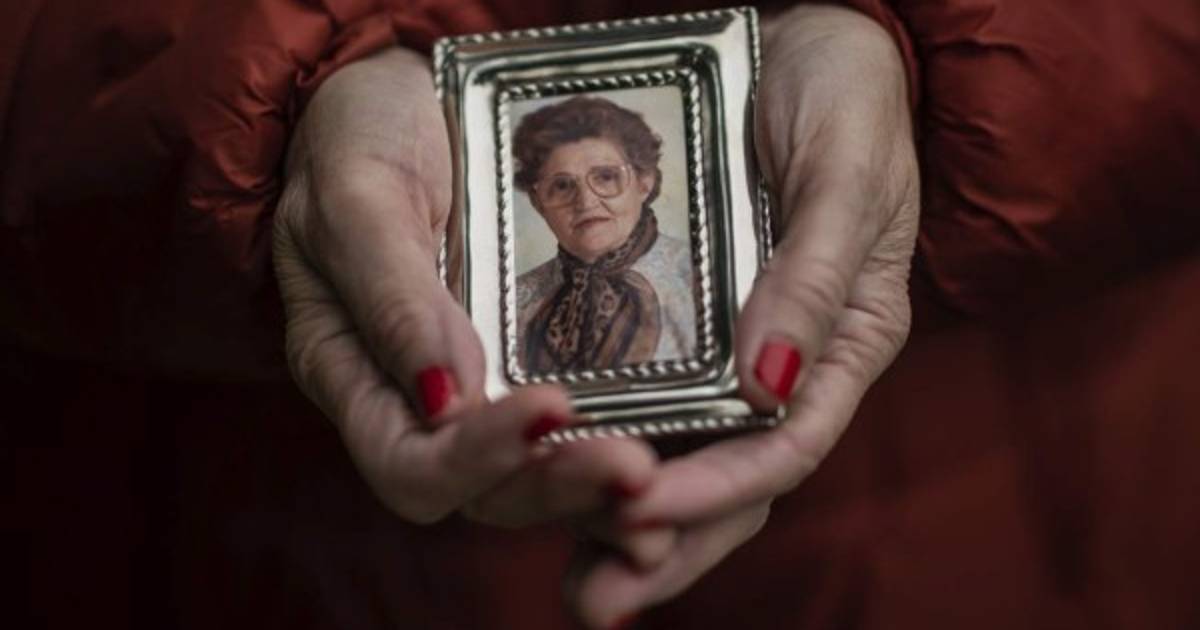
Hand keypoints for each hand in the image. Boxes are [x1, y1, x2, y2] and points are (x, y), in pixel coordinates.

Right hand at [272, 48, 661, 530]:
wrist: (404, 98)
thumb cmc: (358, 135)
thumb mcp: (358, 196)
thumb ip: (392, 297)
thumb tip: (446, 401)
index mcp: (353, 374)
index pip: (409, 464)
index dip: (476, 458)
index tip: (549, 407)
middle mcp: (415, 401)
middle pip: (484, 492)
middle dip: (559, 485)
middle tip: (635, 469)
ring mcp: (478, 386)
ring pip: (537, 475)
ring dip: (598, 491)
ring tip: (663, 486)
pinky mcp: (529, 361)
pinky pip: (573, 425)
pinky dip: (616, 443)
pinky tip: (674, 446)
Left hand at [566, 6, 919, 625]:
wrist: (814, 36)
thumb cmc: (844, 93)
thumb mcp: (846, 170)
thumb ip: (816, 275)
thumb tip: (769, 387)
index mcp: (848, 340)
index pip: (784, 447)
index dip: (714, 490)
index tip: (634, 513)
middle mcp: (794, 363)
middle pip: (736, 483)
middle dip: (668, 547)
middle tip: (594, 601)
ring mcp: (745, 350)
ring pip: (694, 461)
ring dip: (634, 528)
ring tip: (575, 587)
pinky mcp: (696, 325)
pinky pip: (660, 407)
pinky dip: (618, 455)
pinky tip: (563, 490)